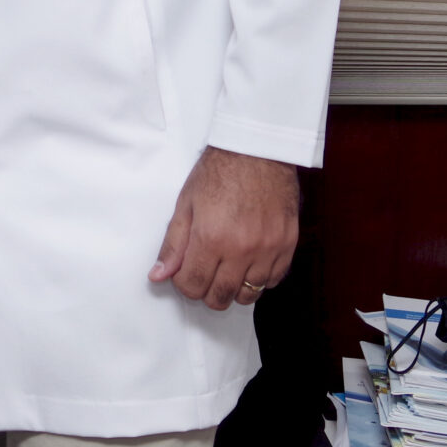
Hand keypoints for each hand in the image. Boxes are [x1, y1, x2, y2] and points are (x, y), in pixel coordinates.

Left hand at [150, 147, 299, 308]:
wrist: (258, 150)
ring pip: (249, 294)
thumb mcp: (186, 204)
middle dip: (207, 292)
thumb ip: (173, 244)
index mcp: (211, 238)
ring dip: (233, 288)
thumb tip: (159, 276)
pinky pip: (273, 280)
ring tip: (227, 269)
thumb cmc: (219, 172)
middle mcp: (241, 249)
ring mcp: (268, 249)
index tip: (185, 272)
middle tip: (204, 273)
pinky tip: (250, 262)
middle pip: (220, 297)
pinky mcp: (288, 244)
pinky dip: (259, 278)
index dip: (184, 283)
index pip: (193, 286)